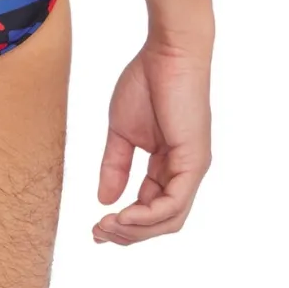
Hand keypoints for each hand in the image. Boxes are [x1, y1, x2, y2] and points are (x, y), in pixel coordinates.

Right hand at [94, 37, 211, 243]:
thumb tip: (104, 199)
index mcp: (169, 166)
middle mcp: (185, 172)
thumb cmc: (146, 83)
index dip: (123, 224)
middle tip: (97, 234)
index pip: (150, 208)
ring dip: (136, 231)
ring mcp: (192, 168)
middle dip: (128, 234)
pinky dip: (147, 216)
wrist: (166, 53)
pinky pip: (174, 203)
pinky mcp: (194, 161)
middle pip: (161, 222)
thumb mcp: (121, 133)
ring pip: (169, 220)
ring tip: (106, 227)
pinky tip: (122, 215)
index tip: (95, 226)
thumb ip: (114, 166)